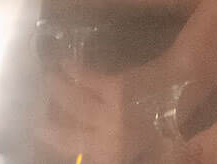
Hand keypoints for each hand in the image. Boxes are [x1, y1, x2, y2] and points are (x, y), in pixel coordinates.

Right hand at [39, 62, 179, 163]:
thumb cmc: (163, 118)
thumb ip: (115, 144)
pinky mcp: (114, 89)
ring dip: (56, 90)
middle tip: (36, 119)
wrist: (180, 86)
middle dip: (49, 127)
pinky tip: (63, 63)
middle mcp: (110, 137)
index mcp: (116, 152)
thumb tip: (87, 143)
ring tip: (47, 81)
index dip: (58, 144)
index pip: (79, 152)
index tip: (44, 136)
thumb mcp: (140, 141)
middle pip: (69, 133)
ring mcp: (112, 113)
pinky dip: (71, 70)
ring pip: (72, 102)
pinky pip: (85, 79)